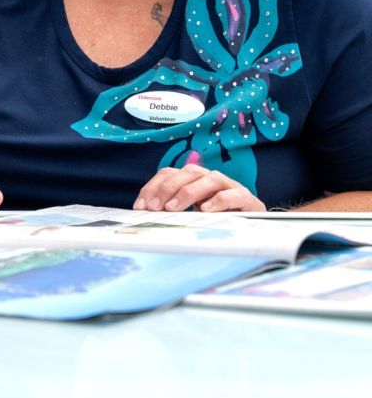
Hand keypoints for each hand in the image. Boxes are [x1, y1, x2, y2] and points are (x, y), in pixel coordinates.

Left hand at [133, 159, 264, 212]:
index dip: (153, 186)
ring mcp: (230, 186)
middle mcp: (211, 178)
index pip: (170, 173)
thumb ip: (172, 210)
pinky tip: (206, 210)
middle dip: (167, 188)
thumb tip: (145, 214)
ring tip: (173, 209)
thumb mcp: (191, 213)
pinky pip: (233, 194)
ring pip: (210, 178)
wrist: (256, 225)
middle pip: (188, 172)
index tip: (140, 206)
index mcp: (194, 179)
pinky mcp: (247, 199)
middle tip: (154, 207)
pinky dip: (219, 200)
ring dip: (188, 192)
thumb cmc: (218, 218)